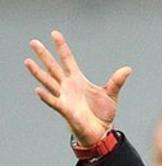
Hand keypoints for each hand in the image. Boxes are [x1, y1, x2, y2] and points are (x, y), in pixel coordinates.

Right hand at [24, 31, 132, 146]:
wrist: (101, 132)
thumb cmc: (102, 113)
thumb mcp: (111, 94)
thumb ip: (117, 81)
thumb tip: (128, 69)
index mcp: (78, 80)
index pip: (67, 59)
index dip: (61, 47)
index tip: (54, 33)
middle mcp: (68, 86)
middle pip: (53, 67)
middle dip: (44, 55)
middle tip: (33, 42)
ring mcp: (65, 97)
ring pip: (49, 82)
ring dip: (38, 73)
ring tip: (28, 62)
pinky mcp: (65, 110)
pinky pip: (54, 102)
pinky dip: (46, 96)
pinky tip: (38, 90)